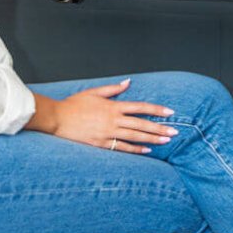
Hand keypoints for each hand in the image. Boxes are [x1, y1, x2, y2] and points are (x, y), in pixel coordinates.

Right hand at [45, 80, 177, 152]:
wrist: (57, 119)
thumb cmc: (74, 104)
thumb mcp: (94, 92)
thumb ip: (113, 89)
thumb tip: (128, 82)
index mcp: (113, 106)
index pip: (140, 107)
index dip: (156, 110)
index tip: (170, 112)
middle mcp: (113, 120)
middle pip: (141, 124)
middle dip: (159, 128)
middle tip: (175, 131)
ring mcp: (107, 133)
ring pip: (134, 137)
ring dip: (152, 139)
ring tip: (166, 141)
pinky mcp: (101, 144)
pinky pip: (121, 148)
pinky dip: (135, 149)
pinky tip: (147, 150)